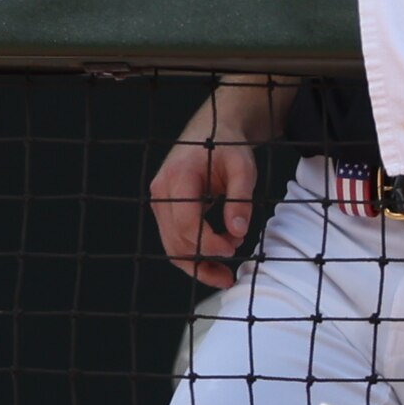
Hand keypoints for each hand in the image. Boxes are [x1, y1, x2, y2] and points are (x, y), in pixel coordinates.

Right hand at [149, 135, 256, 283]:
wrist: (212, 131)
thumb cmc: (228, 146)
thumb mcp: (243, 167)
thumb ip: (241, 199)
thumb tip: (238, 232)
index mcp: (178, 176)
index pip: (186, 222)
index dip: (207, 243)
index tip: (233, 248)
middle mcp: (162, 190)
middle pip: (175, 240)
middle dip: (205, 258)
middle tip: (236, 258)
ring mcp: (160, 202)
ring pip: (172, 247)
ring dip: (197, 265)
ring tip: (225, 274)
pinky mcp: (165, 210)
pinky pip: (174, 241)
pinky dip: (192, 258)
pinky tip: (213, 266)